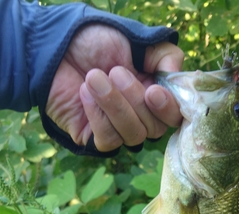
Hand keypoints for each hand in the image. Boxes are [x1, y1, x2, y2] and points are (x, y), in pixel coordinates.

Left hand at [46, 24, 183, 151]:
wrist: (55, 46)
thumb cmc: (97, 42)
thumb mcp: (139, 41)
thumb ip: (166, 58)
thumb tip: (177, 80)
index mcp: (155, 96)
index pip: (174, 117)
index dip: (167, 109)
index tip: (153, 91)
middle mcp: (141, 117)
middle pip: (155, 129)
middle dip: (135, 100)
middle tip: (115, 71)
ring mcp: (119, 130)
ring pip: (133, 136)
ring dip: (114, 105)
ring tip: (94, 77)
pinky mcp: (96, 139)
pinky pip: (109, 140)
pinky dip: (97, 115)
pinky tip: (84, 93)